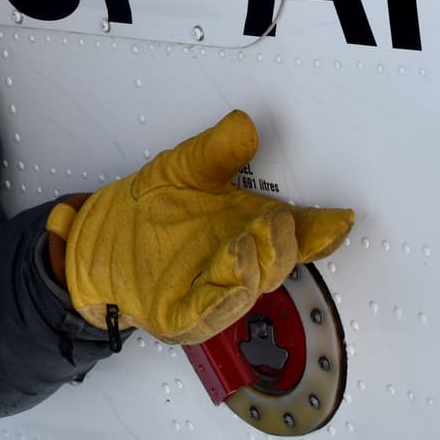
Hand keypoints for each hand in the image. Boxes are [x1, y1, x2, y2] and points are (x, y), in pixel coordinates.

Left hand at [50, 110, 351, 343]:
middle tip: (276, 223)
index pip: (298, 233)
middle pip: (277, 262)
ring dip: (253, 269)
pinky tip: (229, 278)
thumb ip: (215, 150)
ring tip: (248, 243)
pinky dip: (220, 300)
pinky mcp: (179, 314)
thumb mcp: (183, 167)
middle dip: (281, 246)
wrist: (100, 238)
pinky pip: (205, 313)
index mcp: (251, 228)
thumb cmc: (151, 206)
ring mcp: (212, 292)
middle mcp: (239, 262)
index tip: (340, 219)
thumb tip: (242, 126)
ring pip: (246, 289)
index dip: (322, 230)